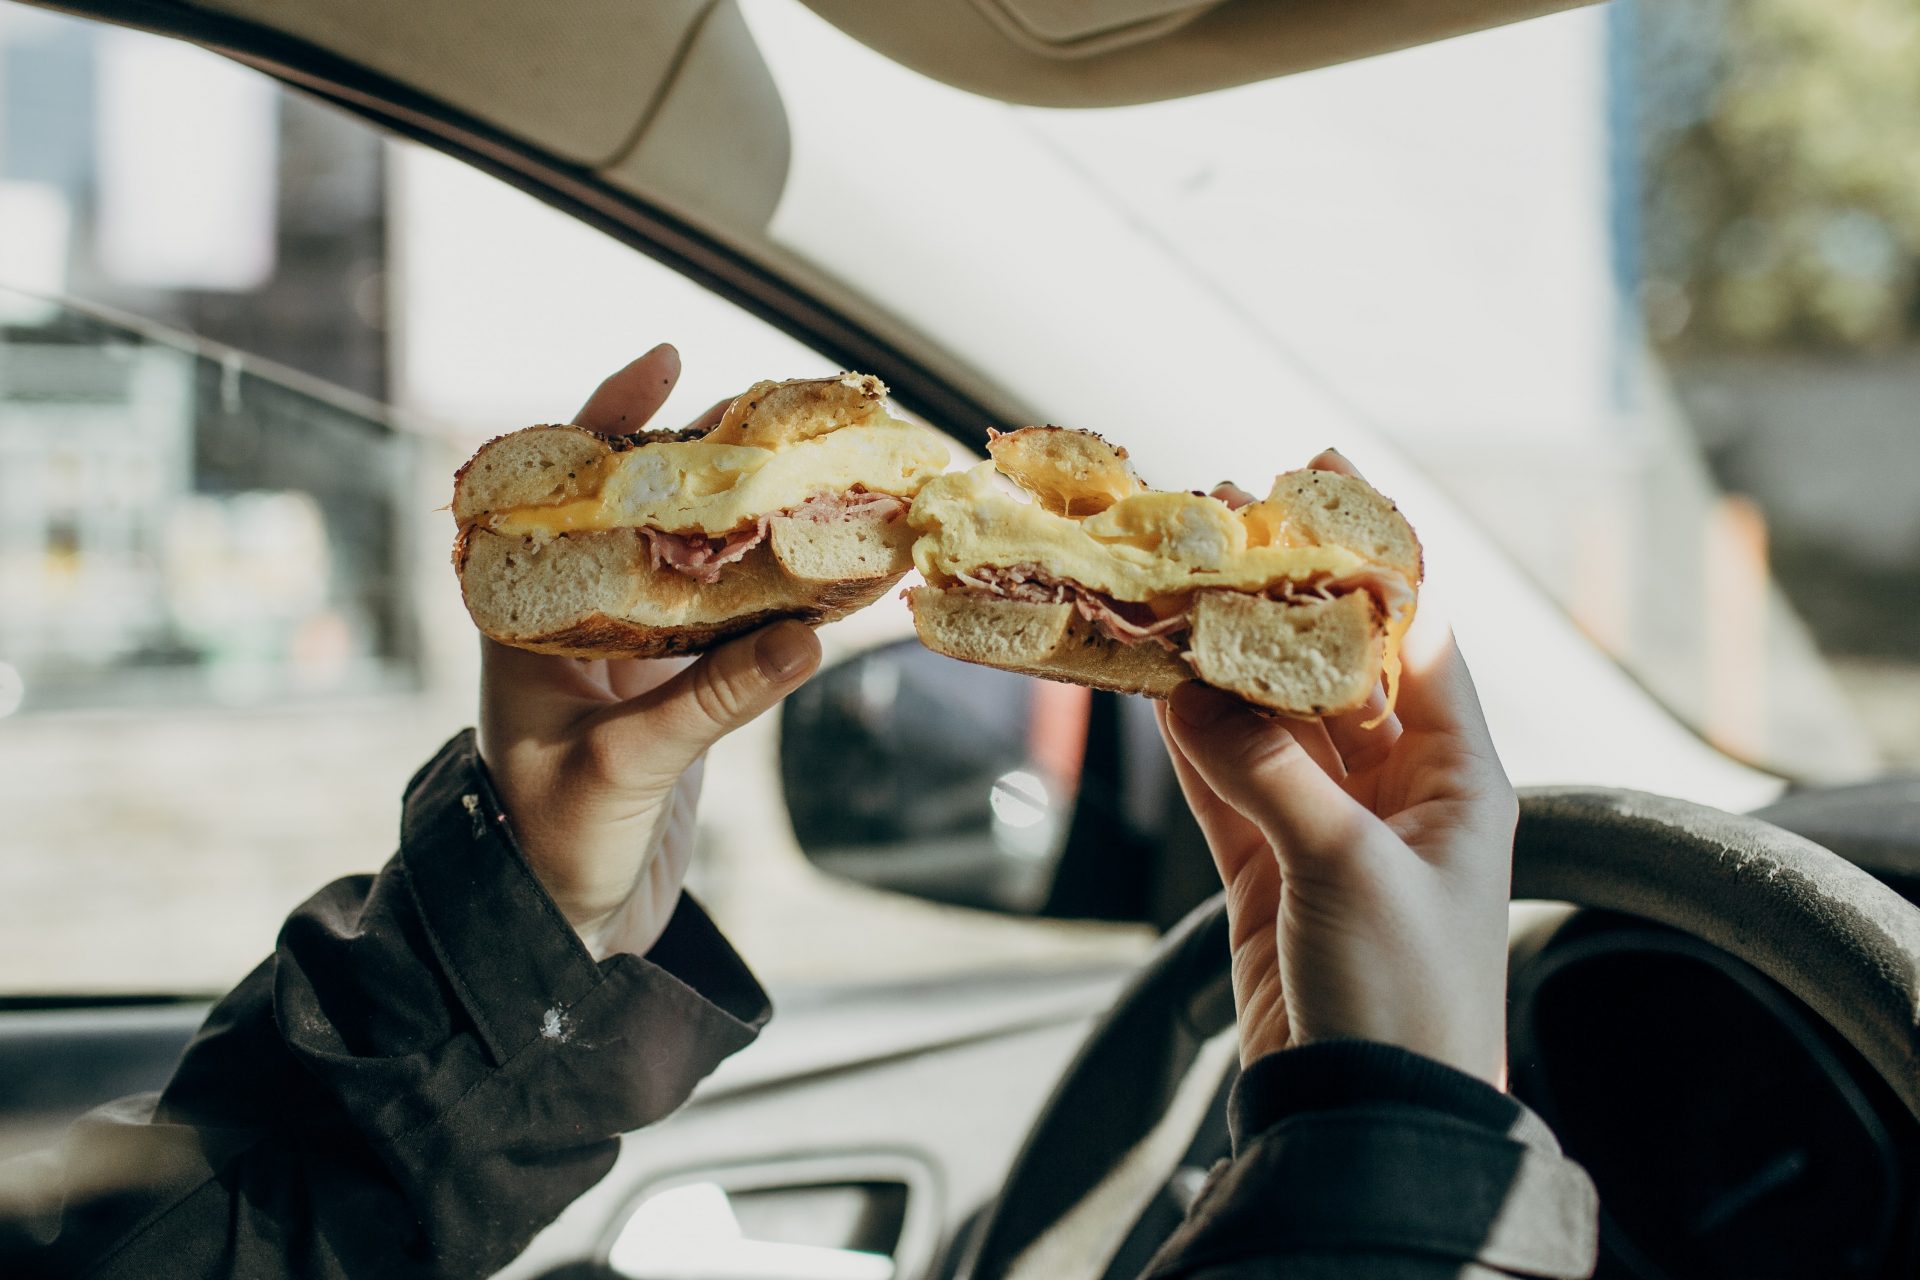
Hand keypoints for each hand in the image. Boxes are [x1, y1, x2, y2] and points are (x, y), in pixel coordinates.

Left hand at [476, 345, 821, 955]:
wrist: (558, 929)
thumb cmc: (551, 845)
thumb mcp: (625, 766)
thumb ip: (713, 701)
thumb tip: (810, 638)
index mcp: (526, 617)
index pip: (563, 490)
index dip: (611, 418)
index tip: (667, 358)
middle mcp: (577, 619)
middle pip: (645, 513)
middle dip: (710, 462)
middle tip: (781, 416)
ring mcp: (632, 655)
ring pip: (698, 566)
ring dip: (755, 529)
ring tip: (820, 476)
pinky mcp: (677, 695)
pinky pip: (733, 629)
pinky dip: (781, 602)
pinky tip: (832, 576)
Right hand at [1157, 451, 1515, 1084]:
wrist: (1369, 1122)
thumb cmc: (1405, 999)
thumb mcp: (1347, 871)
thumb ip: (1268, 773)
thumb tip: (1188, 688)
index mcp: (1459, 779)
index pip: (1416, 637)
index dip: (1368, 557)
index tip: (1319, 482)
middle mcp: (1399, 792)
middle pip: (1330, 669)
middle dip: (1275, 601)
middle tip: (1217, 526)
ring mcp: (1329, 828)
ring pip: (1265, 719)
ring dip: (1218, 661)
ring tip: (1167, 588)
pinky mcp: (1268, 870)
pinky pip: (1225, 780)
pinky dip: (1188, 736)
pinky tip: (1154, 681)